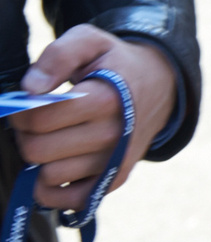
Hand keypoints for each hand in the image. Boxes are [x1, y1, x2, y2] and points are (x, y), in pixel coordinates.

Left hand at [12, 26, 175, 211]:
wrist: (160, 85)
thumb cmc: (116, 64)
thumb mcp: (91, 41)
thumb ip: (58, 55)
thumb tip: (30, 89)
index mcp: (106, 99)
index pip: (39, 118)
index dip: (20, 111)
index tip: (27, 103)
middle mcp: (114, 135)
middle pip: (38, 150)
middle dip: (25, 134)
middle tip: (34, 121)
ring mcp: (115, 162)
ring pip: (48, 175)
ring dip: (39, 158)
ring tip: (50, 138)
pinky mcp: (114, 180)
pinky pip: (66, 200)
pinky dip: (50, 189)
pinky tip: (53, 165)